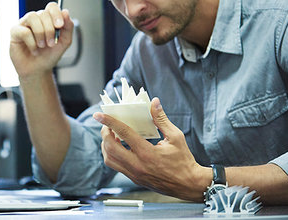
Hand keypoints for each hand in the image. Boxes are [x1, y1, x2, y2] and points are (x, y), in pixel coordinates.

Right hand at [10, 2, 73, 78]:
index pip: (51, 7)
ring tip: (42, 45)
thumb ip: (68, 27)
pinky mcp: (15, 32)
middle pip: (43, 13)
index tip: (60, 26)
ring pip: (32, 17)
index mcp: (48, 19)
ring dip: (40, 33)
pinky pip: (24, 31)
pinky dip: (32, 42)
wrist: (39, 70)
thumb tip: (65, 12)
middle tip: (51, 43)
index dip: (56, 13)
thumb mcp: (64, 42)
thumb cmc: (49, 56)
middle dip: (50, 29)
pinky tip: (34, 50)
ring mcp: (24, 24)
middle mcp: (36, 19)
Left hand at [93, 97, 209, 200]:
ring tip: (110, 135)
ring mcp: (134, 173)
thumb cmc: (183, 160)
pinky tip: (117, 147)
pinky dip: (111, 154)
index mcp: (147, 153)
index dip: (109, 122)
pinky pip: (115, 166)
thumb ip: (161, 119)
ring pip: (109, 159)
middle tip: (106, 125)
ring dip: (105, 145)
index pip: (123, 133)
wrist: (188, 184)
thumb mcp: (175, 136)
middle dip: (104, 133)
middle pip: (110, 147)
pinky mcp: (134, 179)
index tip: (99, 114)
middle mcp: (137, 164)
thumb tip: (154, 103)